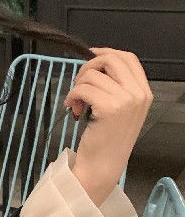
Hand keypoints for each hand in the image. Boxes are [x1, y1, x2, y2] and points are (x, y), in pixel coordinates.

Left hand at [64, 48, 152, 205]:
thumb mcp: (119, 108)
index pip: (129, 58)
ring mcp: (126, 100)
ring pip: (91, 75)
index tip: (90, 55)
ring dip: (76, 87)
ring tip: (77, 105)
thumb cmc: (106, 138)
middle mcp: (139, 94)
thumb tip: (95, 63)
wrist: (103, 165)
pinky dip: (72, 96)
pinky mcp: (109, 108)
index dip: (106, 52)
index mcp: (144, 92)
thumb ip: (114, 86)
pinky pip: (82, 88)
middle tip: (79, 85)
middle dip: (88, 67)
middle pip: (111, 59)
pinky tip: (74, 110)